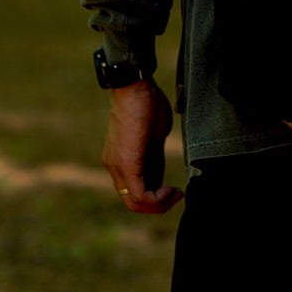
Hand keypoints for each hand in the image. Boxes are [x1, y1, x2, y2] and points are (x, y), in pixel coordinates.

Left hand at [101, 79, 183, 213]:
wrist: (134, 86)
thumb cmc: (146, 103)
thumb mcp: (154, 136)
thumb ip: (154, 157)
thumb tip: (161, 174)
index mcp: (121, 160)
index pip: (135, 191)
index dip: (156, 198)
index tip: (175, 189)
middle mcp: (114, 167)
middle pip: (133, 203)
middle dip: (158, 205)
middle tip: (177, 195)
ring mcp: (117, 167)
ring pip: (134, 203)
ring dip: (159, 204)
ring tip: (176, 194)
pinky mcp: (126, 164)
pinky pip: (139, 195)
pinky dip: (157, 199)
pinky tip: (171, 189)